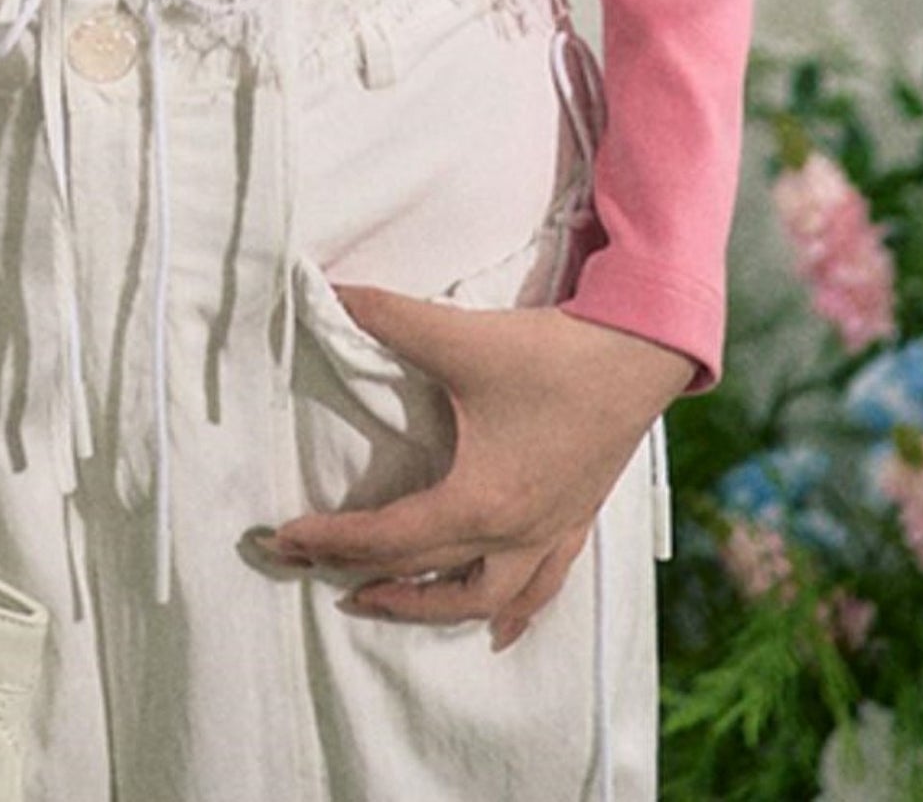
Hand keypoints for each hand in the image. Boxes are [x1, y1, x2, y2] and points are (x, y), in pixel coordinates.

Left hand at [262, 290, 693, 646]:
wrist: (637, 355)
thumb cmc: (550, 353)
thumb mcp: (459, 335)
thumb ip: (386, 316)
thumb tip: (328, 291)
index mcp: (480, 499)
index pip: (389, 536)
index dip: (333, 540)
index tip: (285, 538)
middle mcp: (514, 532)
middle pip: (427, 575)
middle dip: (365, 575)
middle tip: (313, 568)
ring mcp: (549, 533)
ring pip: (485, 598)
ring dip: (430, 609)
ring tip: (381, 603)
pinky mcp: (574, 521)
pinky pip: (541, 587)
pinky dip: (514, 612)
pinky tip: (499, 630)